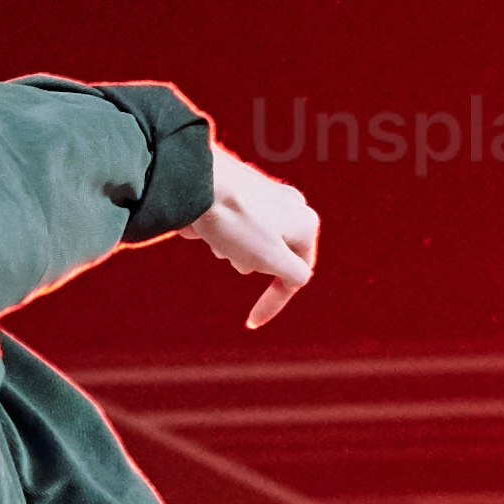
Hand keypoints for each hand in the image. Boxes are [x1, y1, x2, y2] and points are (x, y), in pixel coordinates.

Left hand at [187, 162, 324, 327]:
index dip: (274, 303)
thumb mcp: (271, 259)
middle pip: (272, 257)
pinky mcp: (240, 192)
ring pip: (250, 242)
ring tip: (217, 233)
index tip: (251, 323)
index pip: (296, 277)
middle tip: (231, 251)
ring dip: (230, 248)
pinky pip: (231, 226)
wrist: (197, 179)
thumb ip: (294, 275)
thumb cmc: (236, 220)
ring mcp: (267, 198)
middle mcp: (292, 207)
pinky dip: (218, 232)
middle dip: (248, 263)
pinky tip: (205, 223)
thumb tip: (297, 278)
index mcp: (306, 225)